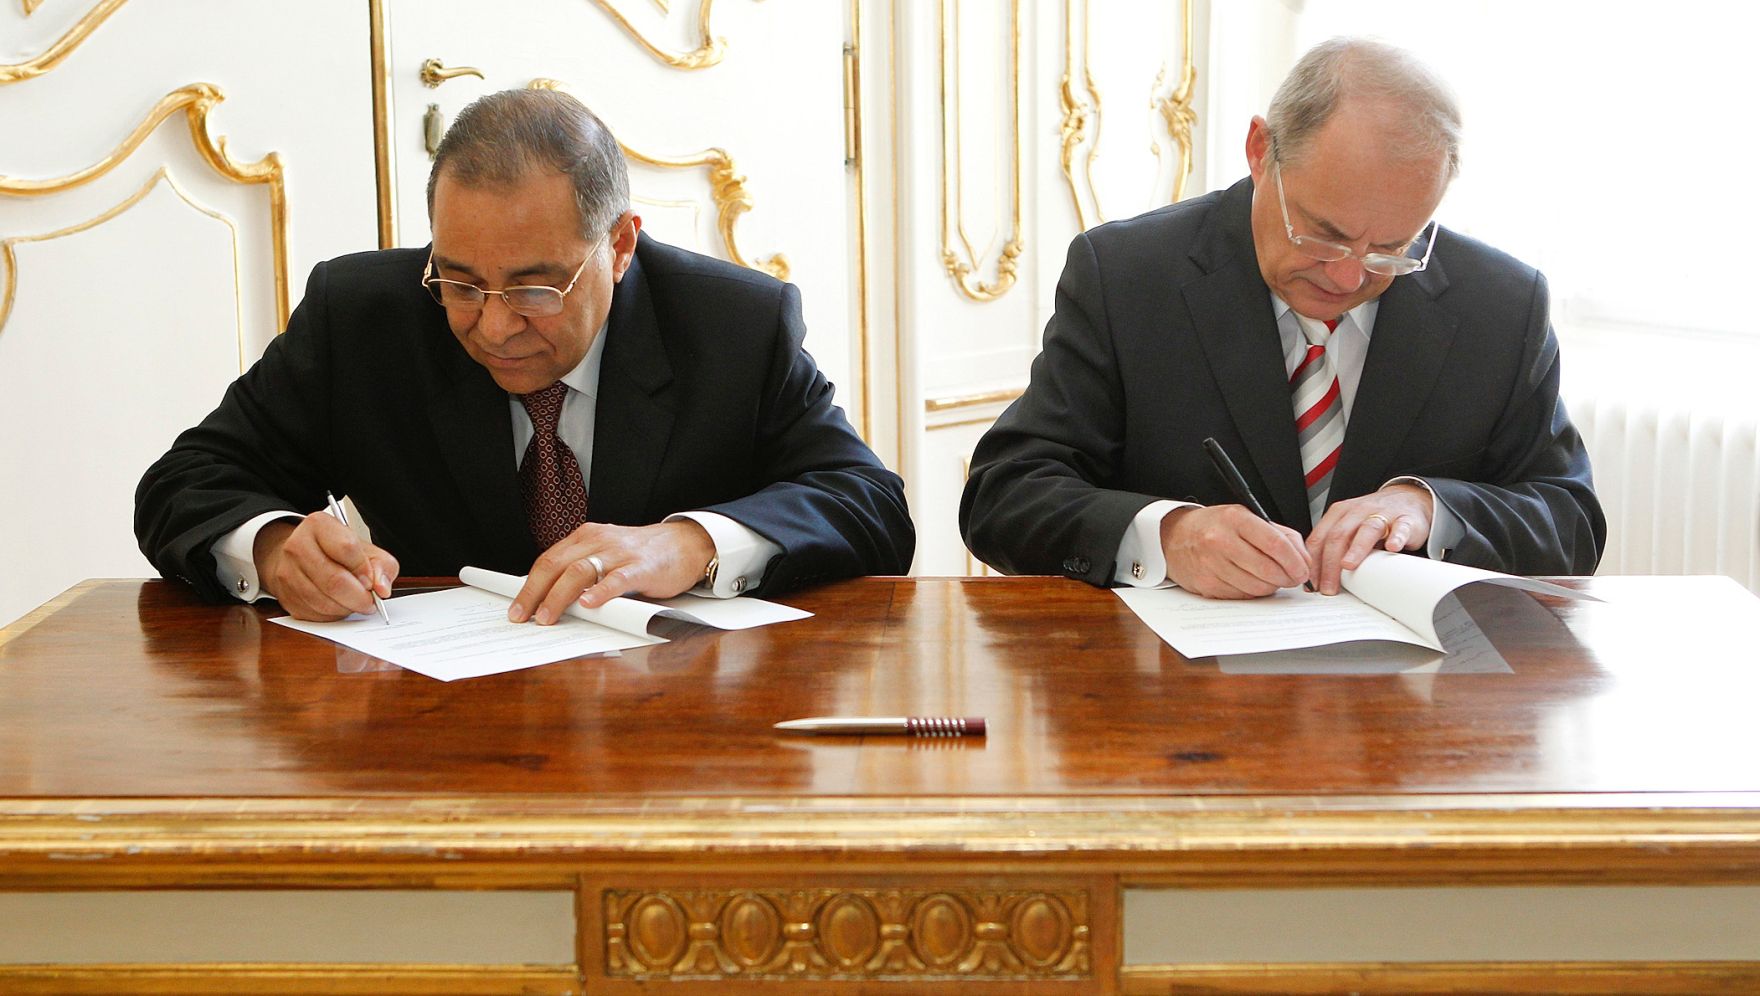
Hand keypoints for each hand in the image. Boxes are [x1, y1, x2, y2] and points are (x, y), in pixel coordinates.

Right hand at [254, 513, 398, 620]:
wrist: (303, 557)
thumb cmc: (337, 552)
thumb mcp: (366, 549)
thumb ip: (382, 565)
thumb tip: (382, 588)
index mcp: (319, 525)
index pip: (346, 548)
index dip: (364, 569)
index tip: (371, 579)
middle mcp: (297, 546)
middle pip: (334, 581)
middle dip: (359, 597)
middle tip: (369, 600)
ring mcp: (287, 572)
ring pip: (324, 602)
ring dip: (346, 608)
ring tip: (354, 602)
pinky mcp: (285, 596)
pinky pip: (314, 614)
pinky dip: (333, 615)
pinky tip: (338, 605)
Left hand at [510, 520, 716, 624]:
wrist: (686, 544)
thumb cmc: (644, 554)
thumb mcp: (607, 555)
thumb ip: (584, 571)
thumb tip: (553, 601)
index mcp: (586, 538)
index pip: (548, 560)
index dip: (528, 585)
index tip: (516, 607)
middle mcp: (598, 541)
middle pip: (556, 565)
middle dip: (534, 593)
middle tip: (523, 616)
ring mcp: (620, 553)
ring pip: (579, 572)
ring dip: (558, 597)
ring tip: (547, 616)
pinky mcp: (642, 567)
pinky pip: (618, 579)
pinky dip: (601, 592)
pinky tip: (590, 604)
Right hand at [1160, 504, 1312, 598]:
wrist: (1174, 538)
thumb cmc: (1214, 527)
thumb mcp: (1245, 518)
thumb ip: (1279, 534)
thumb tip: (1304, 558)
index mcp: (1235, 519)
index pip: (1275, 543)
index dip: (1295, 561)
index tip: (1303, 569)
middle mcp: (1220, 541)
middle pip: (1268, 569)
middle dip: (1288, 578)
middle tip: (1293, 577)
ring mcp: (1211, 565)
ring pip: (1257, 587)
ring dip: (1271, 587)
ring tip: (1272, 578)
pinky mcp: (1207, 584)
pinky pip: (1242, 596)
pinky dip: (1253, 592)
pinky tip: (1251, 581)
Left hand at [1306, 483, 1432, 593]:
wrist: (1408, 499)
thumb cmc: (1373, 518)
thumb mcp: (1349, 527)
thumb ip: (1334, 547)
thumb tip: (1317, 578)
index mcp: (1339, 514)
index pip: (1320, 538)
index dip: (1313, 563)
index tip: (1312, 584)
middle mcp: (1358, 511)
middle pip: (1339, 536)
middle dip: (1330, 564)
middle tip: (1328, 587)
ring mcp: (1382, 514)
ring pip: (1366, 529)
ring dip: (1356, 549)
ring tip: (1348, 565)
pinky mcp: (1406, 519)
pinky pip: (1401, 528)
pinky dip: (1396, 537)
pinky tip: (1392, 548)